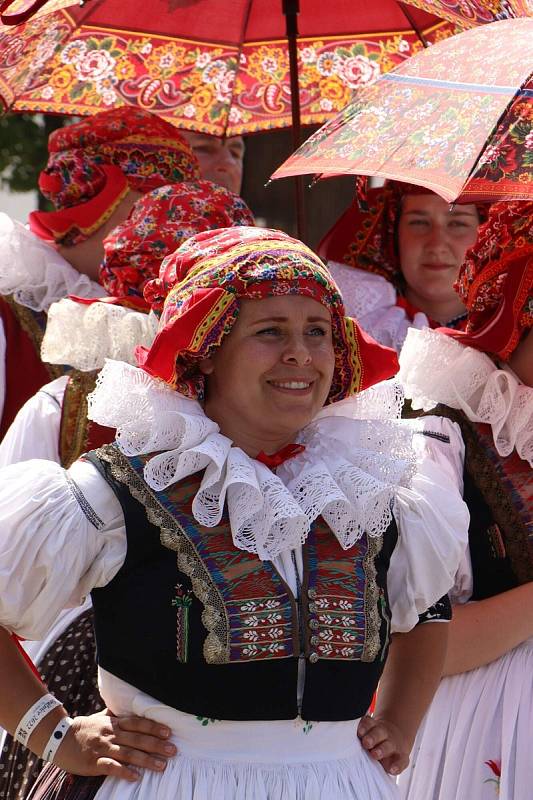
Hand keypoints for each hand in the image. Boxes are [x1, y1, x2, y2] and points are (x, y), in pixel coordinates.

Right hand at [53, 710, 177, 781]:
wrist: (58, 738)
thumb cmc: (82, 728)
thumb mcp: (100, 718)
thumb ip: (114, 715)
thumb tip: (126, 707)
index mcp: (114, 723)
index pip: (138, 723)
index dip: (153, 727)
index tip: (169, 732)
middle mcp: (111, 734)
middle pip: (137, 738)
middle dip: (156, 744)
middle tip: (173, 750)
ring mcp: (103, 748)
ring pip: (128, 754)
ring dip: (146, 760)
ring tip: (162, 766)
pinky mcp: (94, 763)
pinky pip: (111, 767)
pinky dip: (124, 772)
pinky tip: (136, 777)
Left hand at [357, 714, 409, 775]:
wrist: (395, 738)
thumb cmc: (375, 738)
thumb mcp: (368, 732)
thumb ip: (359, 735)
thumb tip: (343, 740)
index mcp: (374, 727)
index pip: (369, 723)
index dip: (365, 727)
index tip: (359, 732)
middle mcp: (384, 734)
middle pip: (378, 733)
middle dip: (372, 737)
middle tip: (366, 742)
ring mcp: (393, 745)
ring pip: (388, 746)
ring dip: (382, 749)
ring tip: (375, 754)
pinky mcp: (402, 757)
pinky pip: (401, 761)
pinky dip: (397, 765)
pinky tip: (392, 770)